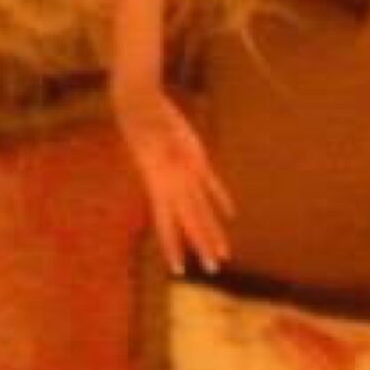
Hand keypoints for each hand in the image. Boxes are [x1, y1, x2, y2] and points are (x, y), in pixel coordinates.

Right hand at [111, 82, 231, 273]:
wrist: (141, 100)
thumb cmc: (140, 115)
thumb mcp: (149, 131)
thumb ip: (159, 147)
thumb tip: (171, 161)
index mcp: (160, 183)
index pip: (167, 222)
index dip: (173, 245)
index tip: (177, 270)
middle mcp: (174, 183)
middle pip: (191, 221)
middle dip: (202, 245)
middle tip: (213, 269)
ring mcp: (186, 172)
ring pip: (203, 208)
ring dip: (213, 230)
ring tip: (224, 254)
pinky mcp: (195, 158)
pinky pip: (211, 184)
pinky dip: (220, 199)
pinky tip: (229, 214)